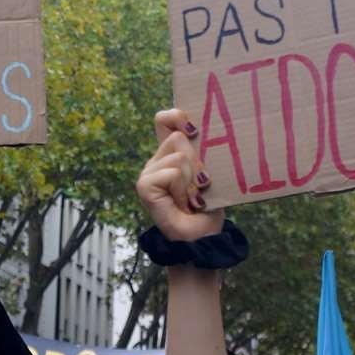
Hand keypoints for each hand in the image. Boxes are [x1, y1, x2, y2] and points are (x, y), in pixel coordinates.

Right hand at [135, 109, 221, 242]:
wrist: (202, 239)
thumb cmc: (208, 209)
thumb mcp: (210, 175)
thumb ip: (203, 154)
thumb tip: (206, 132)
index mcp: (171, 154)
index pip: (164, 120)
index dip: (176, 115)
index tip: (194, 128)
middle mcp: (157, 160)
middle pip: (179, 138)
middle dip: (198, 162)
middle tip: (201, 185)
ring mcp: (148, 172)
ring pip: (179, 156)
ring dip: (192, 180)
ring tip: (192, 198)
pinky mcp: (144, 185)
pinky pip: (172, 172)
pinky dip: (183, 189)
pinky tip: (182, 203)